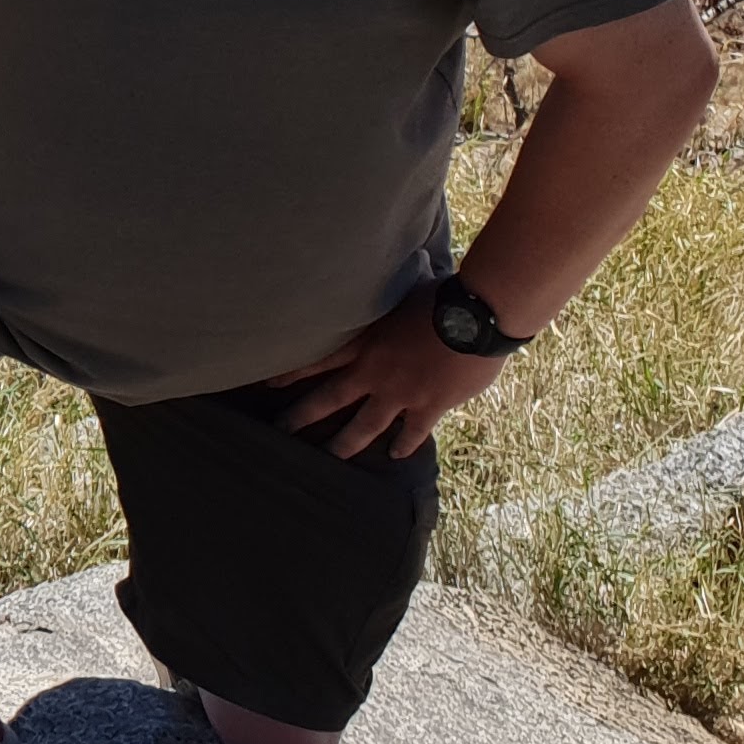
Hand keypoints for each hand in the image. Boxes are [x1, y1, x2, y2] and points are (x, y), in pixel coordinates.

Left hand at [270, 288, 512, 459]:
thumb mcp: (401, 293)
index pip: (318, 359)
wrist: (475, 316)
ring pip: (364, 425)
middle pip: (330, 397)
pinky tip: (395, 455)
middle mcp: (375, 370)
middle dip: (302, 415)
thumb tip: (380, 285)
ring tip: (328, 457)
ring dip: (345, 443)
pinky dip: (404, 444)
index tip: (268, 384)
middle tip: (280, 431)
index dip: (292, 372)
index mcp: (366, 341)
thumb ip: (388, 301)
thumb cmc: (441, 295)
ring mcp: (400, 391)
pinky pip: (412, 432)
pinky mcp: (429, 405)